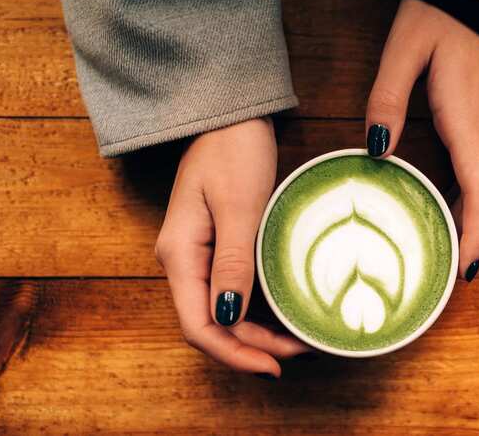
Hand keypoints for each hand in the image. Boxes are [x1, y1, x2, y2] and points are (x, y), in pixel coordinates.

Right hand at [155, 118, 309, 376]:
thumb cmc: (233, 149)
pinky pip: (234, 290)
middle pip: (211, 323)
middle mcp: (184, 260)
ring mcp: (200, 254)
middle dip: (252, 346)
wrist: (231, 113)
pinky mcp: (218, 245)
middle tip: (298, 353)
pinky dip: (259, 308)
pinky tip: (285, 313)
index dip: (233, 353)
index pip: (198, 324)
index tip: (273, 366)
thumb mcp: (239, 206)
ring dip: (257, 331)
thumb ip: (233, 262)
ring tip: (299, 340)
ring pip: (224, 311)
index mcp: (180, 253)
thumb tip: (228, 317)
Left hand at [366, 0, 478, 280]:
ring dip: (468, 219)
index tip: (463, 272)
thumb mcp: (405, 51)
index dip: (474, 236)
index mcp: (470, 122)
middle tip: (442, 275)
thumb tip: (377, 149)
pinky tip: (446, 205)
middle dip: (468, 239)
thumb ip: (388, 100)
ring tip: (440, 250)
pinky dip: (469, 195)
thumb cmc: (444, 18)